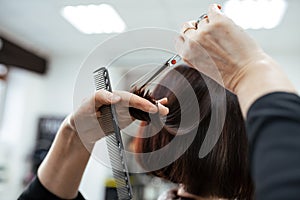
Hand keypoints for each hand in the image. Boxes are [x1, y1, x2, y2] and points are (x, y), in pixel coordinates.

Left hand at [69, 89, 167, 150]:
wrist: (81, 130)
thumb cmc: (81, 114)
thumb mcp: (87, 104)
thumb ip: (101, 97)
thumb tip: (117, 97)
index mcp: (113, 95)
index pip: (129, 98)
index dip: (140, 102)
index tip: (150, 107)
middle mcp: (121, 101)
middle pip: (139, 102)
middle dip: (152, 104)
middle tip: (163, 108)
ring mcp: (124, 110)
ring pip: (142, 108)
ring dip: (154, 109)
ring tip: (165, 111)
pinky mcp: (126, 118)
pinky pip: (139, 116)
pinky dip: (149, 114)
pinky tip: (158, 113)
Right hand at [176, 4, 294, 115]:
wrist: (247, 74)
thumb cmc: (229, 75)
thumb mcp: (204, 67)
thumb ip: (196, 54)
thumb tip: (197, 38)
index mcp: (187, 55)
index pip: (179, 38)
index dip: (188, 36)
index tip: (194, 34)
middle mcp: (193, 42)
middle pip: (187, 26)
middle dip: (195, 27)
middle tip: (206, 30)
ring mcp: (205, 31)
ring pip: (203, 20)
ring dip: (210, 23)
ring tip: (222, 33)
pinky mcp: (219, 22)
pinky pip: (212, 9)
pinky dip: (216, 10)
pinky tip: (220, 14)